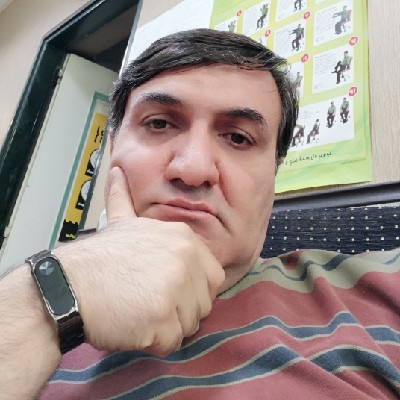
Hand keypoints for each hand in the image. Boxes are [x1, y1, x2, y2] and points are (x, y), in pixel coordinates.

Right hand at [56, 167, 223, 355]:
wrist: (68, 285)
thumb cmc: (98, 258)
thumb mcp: (121, 222)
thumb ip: (126, 200)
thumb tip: (116, 171)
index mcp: (184, 238)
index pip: (214, 276)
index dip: (194, 289)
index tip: (168, 291)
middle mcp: (186, 259)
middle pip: (204, 302)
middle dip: (181, 310)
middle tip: (149, 302)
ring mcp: (176, 287)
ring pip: (191, 324)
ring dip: (167, 326)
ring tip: (139, 311)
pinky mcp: (163, 316)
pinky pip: (172, 341)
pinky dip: (154, 340)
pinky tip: (133, 324)